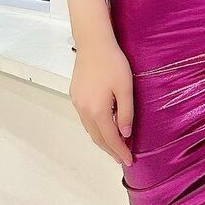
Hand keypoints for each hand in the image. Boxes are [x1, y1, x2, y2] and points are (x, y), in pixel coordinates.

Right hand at [69, 35, 134, 167]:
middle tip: (122, 158)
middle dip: (110, 150)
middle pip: (97, 137)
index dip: (120, 151)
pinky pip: (85, 118)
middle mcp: (84, 110)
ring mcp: (77, 102)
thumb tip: (125, 134)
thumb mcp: (125, 88)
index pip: (110, 138)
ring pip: (89, 128)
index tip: (129, 161)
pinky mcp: (75, 94)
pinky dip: (95, 127)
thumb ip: (126, 113)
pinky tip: (103, 125)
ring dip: (102, 139)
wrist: (93, 43)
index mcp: (97, 111)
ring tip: (114, 145)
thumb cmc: (113, 63)